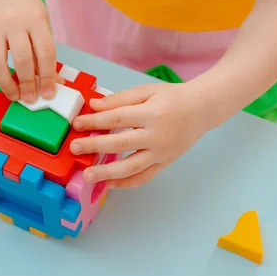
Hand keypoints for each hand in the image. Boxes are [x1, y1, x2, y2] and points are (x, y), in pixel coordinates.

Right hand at [0, 0, 59, 102]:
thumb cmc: (27, 9)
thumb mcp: (42, 24)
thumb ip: (46, 53)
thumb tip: (54, 82)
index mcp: (35, 19)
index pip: (45, 52)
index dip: (47, 76)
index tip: (48, 94)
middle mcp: (14, 22)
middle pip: (22, 58)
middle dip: (27, 83)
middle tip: (30, 99)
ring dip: (6, 84)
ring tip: (14, 96)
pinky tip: (2, 82)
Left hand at [70, 82, 210, 188]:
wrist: (202, 110)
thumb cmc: (172, 98)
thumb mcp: (146, 91)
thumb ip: (119, 99)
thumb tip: (93, 106)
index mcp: (152, 114)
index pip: (117, 119)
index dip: (94, 122)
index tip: (76, 124)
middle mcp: (157, 136)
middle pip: (120, 144)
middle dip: (94, 146)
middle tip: (74, 148)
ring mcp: (161, 153)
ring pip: (131, 167)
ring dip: (107, 173)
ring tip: (87, 175)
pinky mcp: (164, 163)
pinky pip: (144, 177)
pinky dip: (126, 183)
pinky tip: (109, 184)